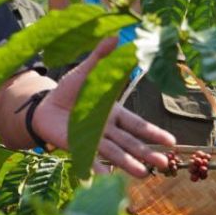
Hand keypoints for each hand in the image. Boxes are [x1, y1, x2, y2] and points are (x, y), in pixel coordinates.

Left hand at [30, 38, 175, 177]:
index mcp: (113, 113)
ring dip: (128, 163)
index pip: (137, 124)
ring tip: (142, 174)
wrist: (45, 106)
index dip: (153, 133)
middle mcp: (107, 129)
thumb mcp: (85, 72)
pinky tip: (107, 178)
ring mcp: (93, 140)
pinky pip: (90, 158)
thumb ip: (100, 58)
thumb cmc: (69, 91)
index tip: (170, 142)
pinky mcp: (78, 147)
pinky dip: (98, 168)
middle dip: (147, 153)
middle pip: (130, 143)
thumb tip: (115, 35)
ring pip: (114, 153)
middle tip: (164, 165)